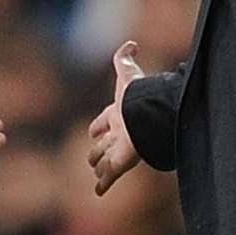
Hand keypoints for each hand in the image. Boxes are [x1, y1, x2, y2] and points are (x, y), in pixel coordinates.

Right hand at [87, 41, 145, 195]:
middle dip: (97, 149)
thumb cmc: (135, 96)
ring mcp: (118, 150)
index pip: (104, 121)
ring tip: (96, 171)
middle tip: (92, 157)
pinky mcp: (120, 165)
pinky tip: (99, 192)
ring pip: (104, 161)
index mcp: (118, 114)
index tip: (93, 131)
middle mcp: (118, 134)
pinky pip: (109, 178)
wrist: (144, 116)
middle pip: (103, 143)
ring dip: (99, 166)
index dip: (98, 125)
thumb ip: (125, 58)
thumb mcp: (126, 73)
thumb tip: (132, 43)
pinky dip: (103, 185)